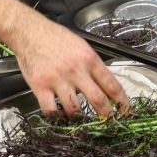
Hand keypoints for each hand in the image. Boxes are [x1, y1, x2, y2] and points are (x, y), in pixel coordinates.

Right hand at [7, 14, 128, 116]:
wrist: (30, 32)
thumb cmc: (56, 38)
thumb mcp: (82, 46)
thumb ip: (93, 66)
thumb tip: (106, 86)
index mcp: (89, 59)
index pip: (112, 84)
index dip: (122, 102)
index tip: (126, 112)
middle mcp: (76, 71)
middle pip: (97, 100)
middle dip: (106, 116)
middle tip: (109, 124)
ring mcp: (57, 80)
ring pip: (74, 110)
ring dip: (79, 118)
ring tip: (80, 118)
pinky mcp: (40, 87)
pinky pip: (52, 111)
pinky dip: (57, 117)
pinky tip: (60, 114)